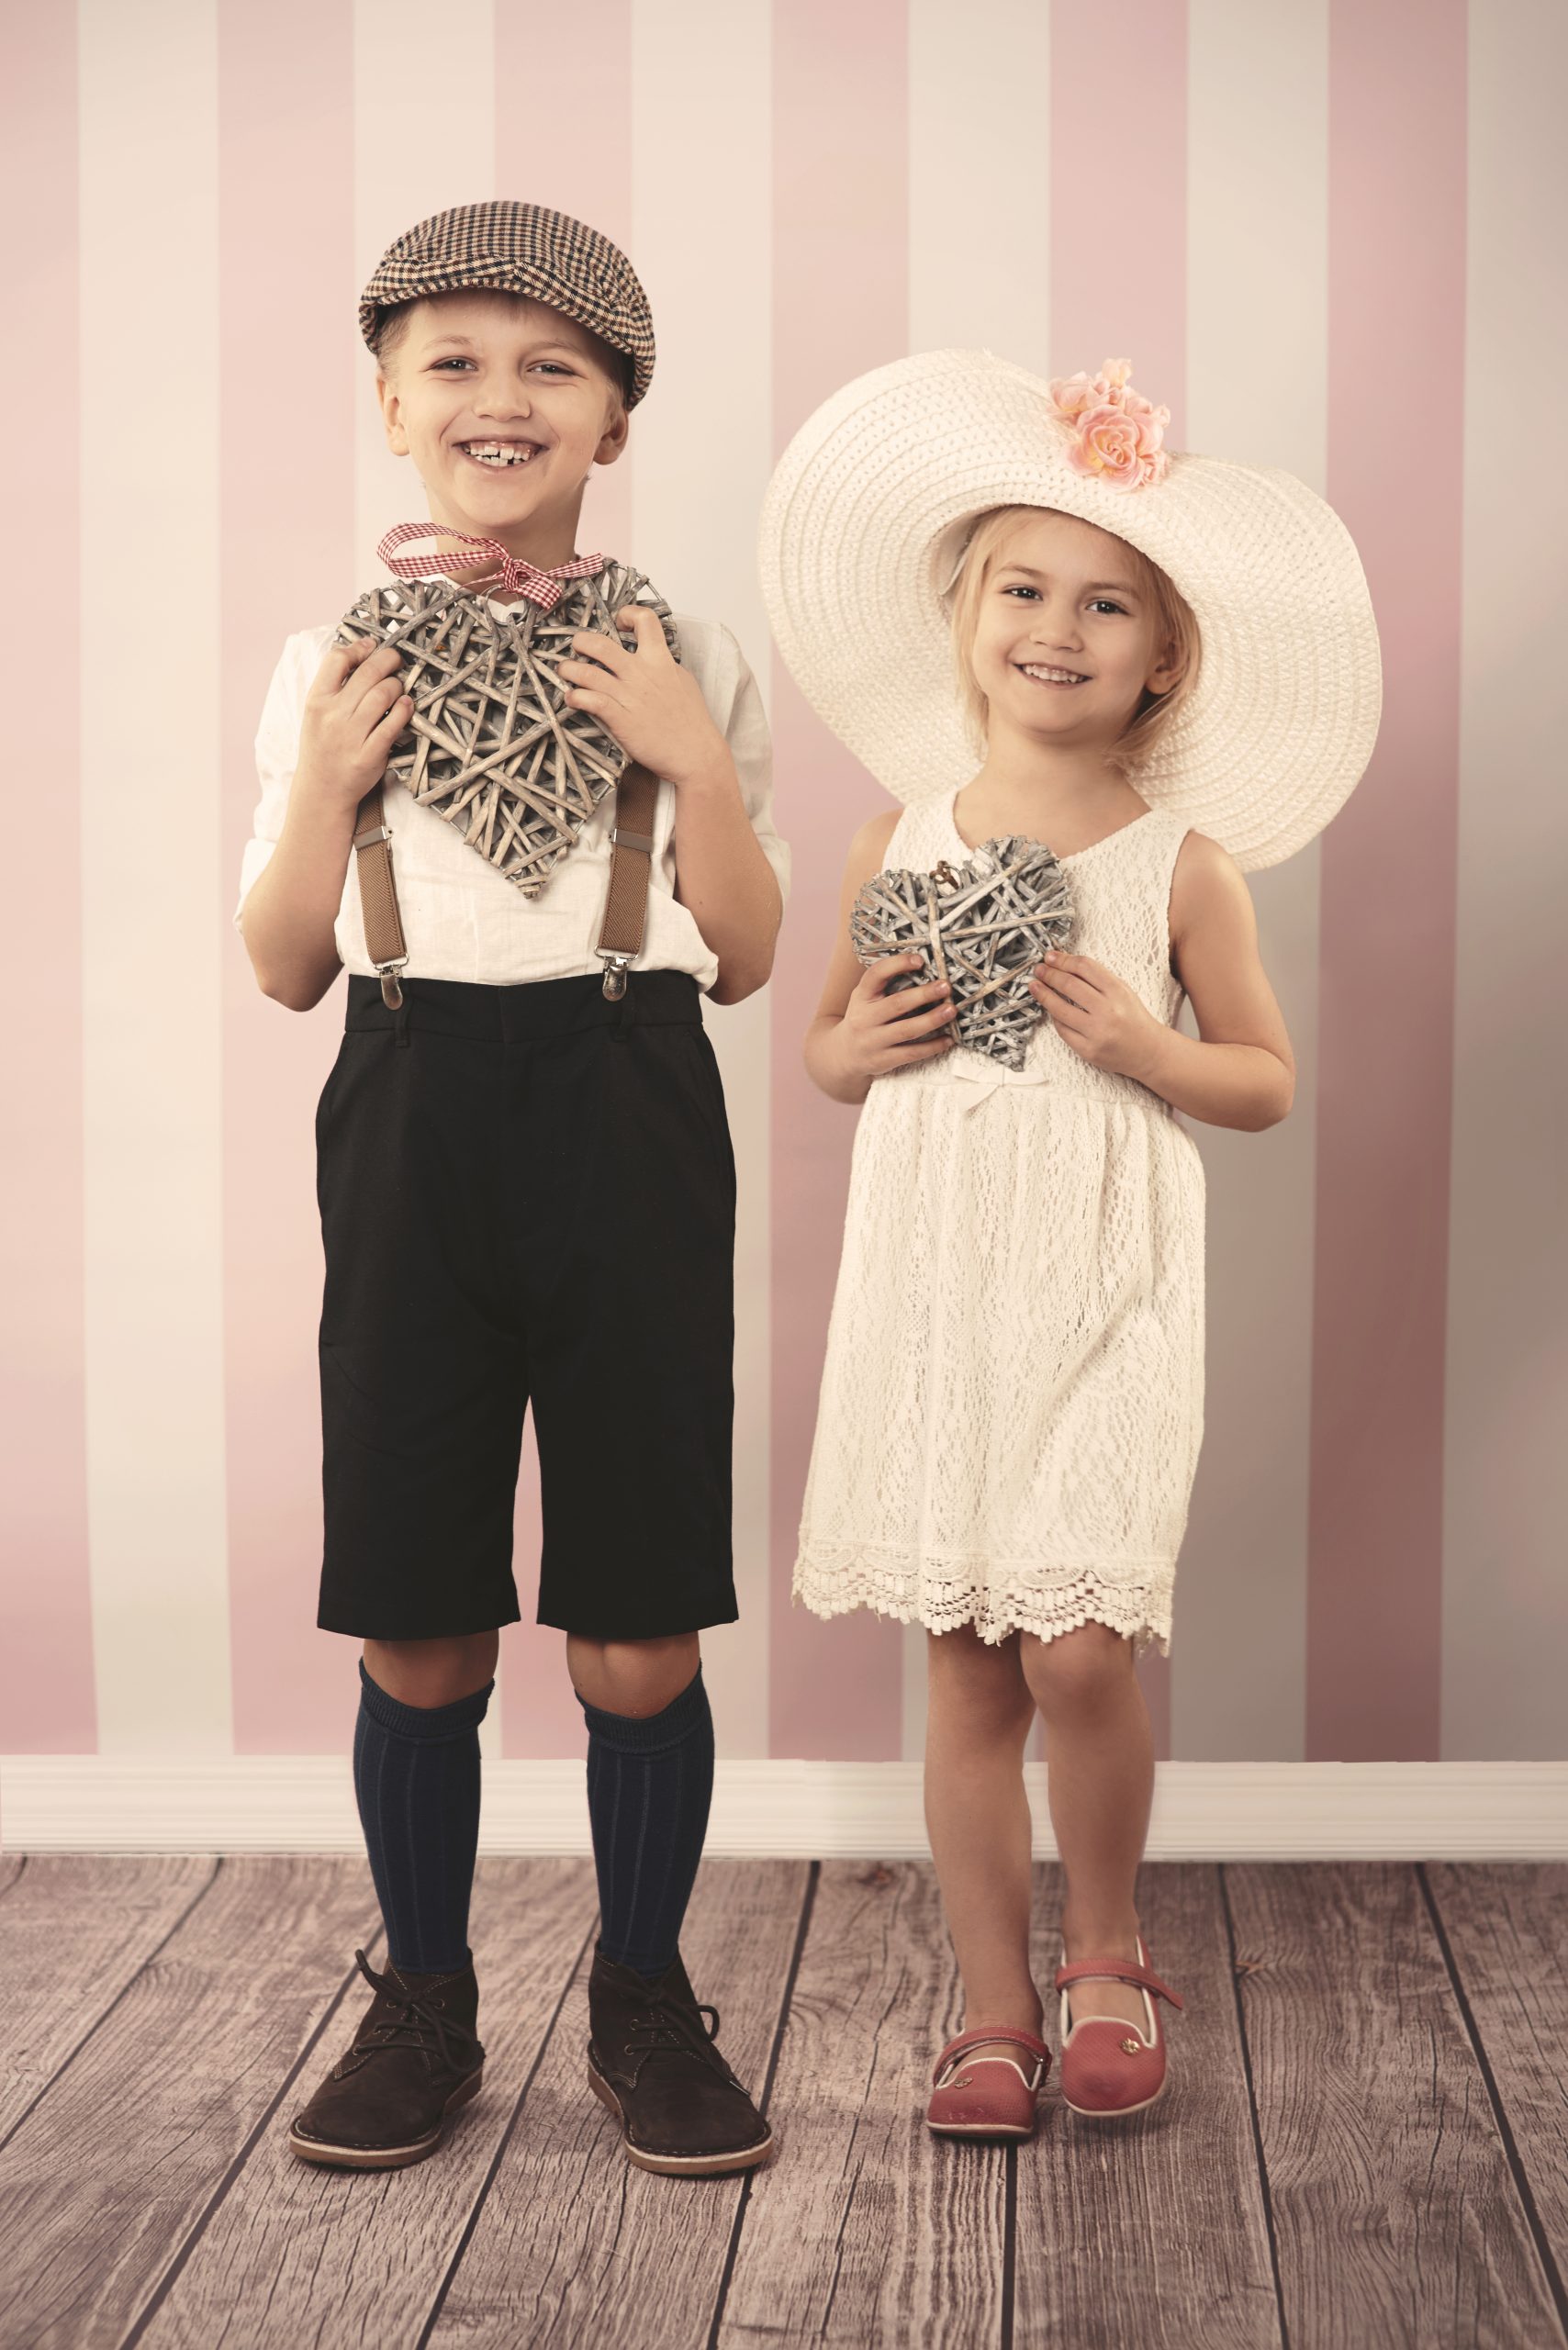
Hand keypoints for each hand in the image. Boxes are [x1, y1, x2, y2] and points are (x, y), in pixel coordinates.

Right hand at [295, 638, 411, 813]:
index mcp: (316, 701)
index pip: (337, 659)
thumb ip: (334, 685)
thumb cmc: (323, 746)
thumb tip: (363, 653)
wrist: (322, 790)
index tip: (373, 647)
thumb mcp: (317, 712)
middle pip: (368, 672)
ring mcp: (351, 735)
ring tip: (399, 687)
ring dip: (397, 685)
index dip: (359, 648)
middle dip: (389, 659)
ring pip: (383, 694)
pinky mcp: (369, 754)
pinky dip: (404, 710)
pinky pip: (393, 724)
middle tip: (397, 660)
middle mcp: (333, 715)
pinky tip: (406, 705)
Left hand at [556, 605, 728, 784]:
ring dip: (569, 670)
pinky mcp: (619, 718)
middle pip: (599, 643)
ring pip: (586, 672)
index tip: (619, 624)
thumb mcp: (684, 682)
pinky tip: (571, 698)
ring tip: (565, 672)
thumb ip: (665, 665)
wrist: (696, 754)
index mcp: (660, 659)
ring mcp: (628, 695)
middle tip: (578, 649)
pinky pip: (588, 700)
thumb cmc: (692, 721)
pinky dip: (574, 697)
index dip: (627, 614)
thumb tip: (653, 657)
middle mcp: (641, 672)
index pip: (644, 619)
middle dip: (581, 641)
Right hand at [835, 955, 955, 1082]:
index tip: (919, 960)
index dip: (897, 964)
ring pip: (906, 1030)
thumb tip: (924, 967)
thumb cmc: (864, 1019)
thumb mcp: (865, 999)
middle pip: (897, 1004)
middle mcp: (864, 1018)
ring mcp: (872, 1041)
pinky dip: (932, 1046)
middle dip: (924, 994)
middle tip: (945, 986)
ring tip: (951, 1010)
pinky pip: (911, 1053)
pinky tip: (948, 1039)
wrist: (843, 1055)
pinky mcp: (882, 1061)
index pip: (876, 975)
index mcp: (861, 996)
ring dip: (932, 1019)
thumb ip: (886, 985)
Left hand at [1029, 949, 1163, 1079]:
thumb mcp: (1122, 991)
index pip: (1084, 967)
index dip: (1064, 960)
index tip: (1050, 957)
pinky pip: (1063, 1030)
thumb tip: (1065, 964)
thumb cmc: (1133, 1019)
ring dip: (1043, 995)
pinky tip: (1051, 1010)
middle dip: (1050, 975)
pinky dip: (1055, 1018)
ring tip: (1035, 986)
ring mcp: (1097, 1032)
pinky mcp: (1088, 1050)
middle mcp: (1108, 1011)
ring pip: (1060, 1009)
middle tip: (1039, 969)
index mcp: (1118, 991)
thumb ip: (1097, 979)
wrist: (1149, 1052)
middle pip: (1069, 985)